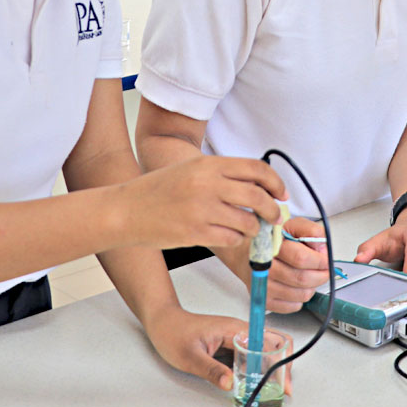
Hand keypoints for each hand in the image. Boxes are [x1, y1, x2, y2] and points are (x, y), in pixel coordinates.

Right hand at [112, 155, 287, 249]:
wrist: (125, 211)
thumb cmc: (155, 191)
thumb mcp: (189, 170)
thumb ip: (221, 175)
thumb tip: (258, 187)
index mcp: (206, 165)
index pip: (256, 169)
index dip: (275, 183)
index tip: (281, 194)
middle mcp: (206, 185)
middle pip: (258, 197)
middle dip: (272, 212)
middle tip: (273, 218)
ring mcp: (202, 210)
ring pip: (248, 222)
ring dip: (252, 230)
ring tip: (244, 229)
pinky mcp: (196, 233)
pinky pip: (232, 239)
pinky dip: (234, 240)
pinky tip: (225, 236)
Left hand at [144, 309, 282, 392]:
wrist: (161, 322)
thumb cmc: (172, 333)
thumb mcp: (189, 356)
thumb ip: (211, 370)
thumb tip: (230, 383)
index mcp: (234, 329)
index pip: (269, 343)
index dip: (280, 362)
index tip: (282, 382)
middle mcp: (239, 331)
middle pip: (273, 346)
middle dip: (280, 367)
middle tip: (279, 388)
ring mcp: (236, 337)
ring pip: (264, 351)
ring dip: (270, 369)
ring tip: (269, 387)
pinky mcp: (231, 344)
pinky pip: (251, 355)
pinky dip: (257, 369)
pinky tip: (254, 381)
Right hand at [215, 217, 330, 313]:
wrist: (242, 252)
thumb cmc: (270, 239)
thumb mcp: (291, 225)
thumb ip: (310, 230)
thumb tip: (322, 248)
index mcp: (270, 245)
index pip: (301, 258)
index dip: (320, 261)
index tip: (325, 259)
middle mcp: (263, 267)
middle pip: (302, 279)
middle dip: (320, 275)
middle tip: (323, 269)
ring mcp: (262, 285)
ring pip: (301, 295)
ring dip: (312, 286)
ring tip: (308, 276)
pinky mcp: (264, 299)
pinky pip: (293, 306)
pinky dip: (300, 298)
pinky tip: (296, 286)